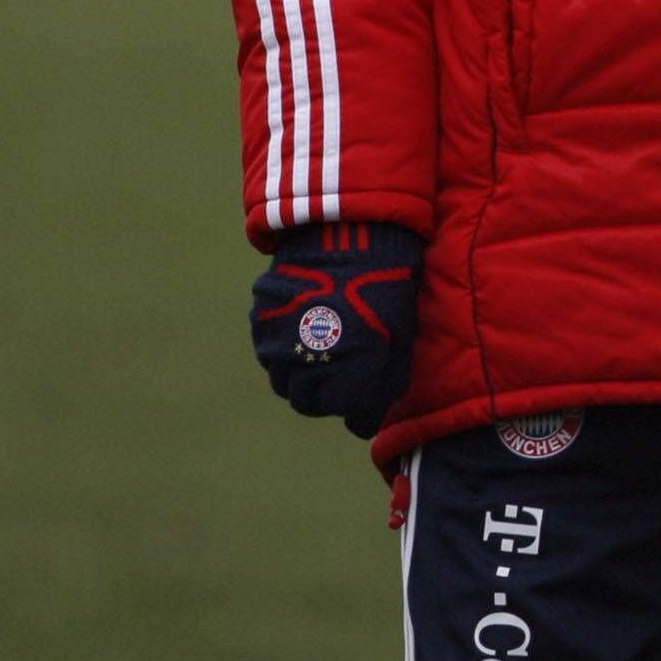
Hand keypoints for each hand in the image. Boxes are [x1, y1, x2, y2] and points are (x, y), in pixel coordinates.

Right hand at [250, 222, 422, 439]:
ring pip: (282, 377)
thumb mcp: (400, 337)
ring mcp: (277, 343)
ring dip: (300, 370)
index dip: (355, 401)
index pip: (342, 411)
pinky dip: (284, 344)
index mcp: (347, 373)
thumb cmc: (386, 286)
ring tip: (324, 342)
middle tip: (341, 367)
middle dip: (323, 391)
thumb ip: (384, 386)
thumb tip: (364, 426)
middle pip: (304, 400)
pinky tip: (306, 322)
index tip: (362, 387)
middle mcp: (305, 365)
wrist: (353, 234)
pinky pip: (269, 348)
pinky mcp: (260, 320)